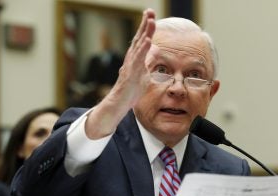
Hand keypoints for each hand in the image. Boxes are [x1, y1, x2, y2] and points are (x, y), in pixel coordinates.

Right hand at [85, 9, 155, 138]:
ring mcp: (131, 65)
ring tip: (151, 21)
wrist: (121, 102)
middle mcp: (132, 58)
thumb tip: (156, 48)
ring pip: (139, 46)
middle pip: (139, 37)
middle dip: (145, 24)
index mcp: (136, 57)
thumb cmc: (132, 88)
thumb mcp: (144, 72)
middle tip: (150, 11)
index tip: (151, 14)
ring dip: (145, 33)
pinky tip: (148, 41)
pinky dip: (143, 49)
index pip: (142, 39)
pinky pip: (138, 60)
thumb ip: (149, 59)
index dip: (147, 27)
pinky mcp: (131, 73)